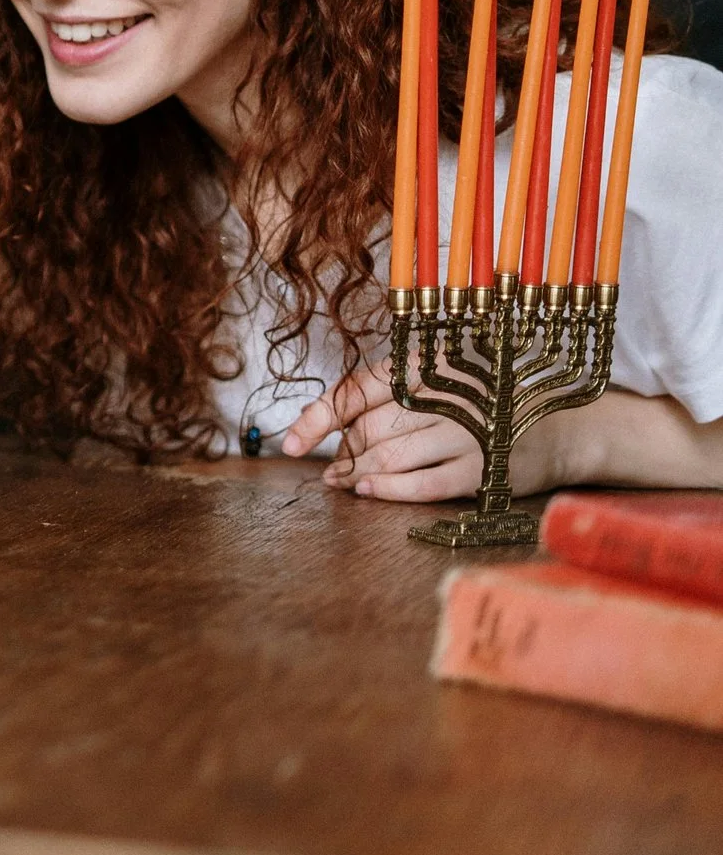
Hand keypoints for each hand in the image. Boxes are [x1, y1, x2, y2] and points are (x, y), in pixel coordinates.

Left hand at [281, 360, 561, 500]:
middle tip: (331, 469)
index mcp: (429, 364)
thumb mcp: (441, 381)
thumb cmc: (487, 401)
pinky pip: (423, 485)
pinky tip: (368, 490)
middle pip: (368, 428)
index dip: (316, 419)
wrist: (565, 425)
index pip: (357, 390)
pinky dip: (389, 490)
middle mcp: (446, 394)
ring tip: (343, 481)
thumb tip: (331, 429)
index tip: (290, 443)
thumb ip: (392, 396)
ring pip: (389, 456)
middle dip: (342, 453)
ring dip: (356, 473)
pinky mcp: (485, 469)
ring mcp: (467, 432)